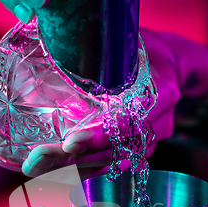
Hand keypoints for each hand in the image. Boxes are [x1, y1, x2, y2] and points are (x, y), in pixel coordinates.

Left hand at [22, 29, 207, 178]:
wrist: (168, 66)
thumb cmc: (140, 48)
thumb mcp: (122, 40)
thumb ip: (96, 46)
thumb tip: (44, 34)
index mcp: (160, 90)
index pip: (130, 119)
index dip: (101, 133)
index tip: (70, 142)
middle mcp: (160, 121)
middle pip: (117, 147)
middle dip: (76, 157)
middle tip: (38, 160)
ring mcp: (152, 138)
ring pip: (114, 160)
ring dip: (76, 167)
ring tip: (39, 167)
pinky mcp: (141, 148)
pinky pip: (115, 163)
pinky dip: (87, 169)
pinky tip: (59, 172)